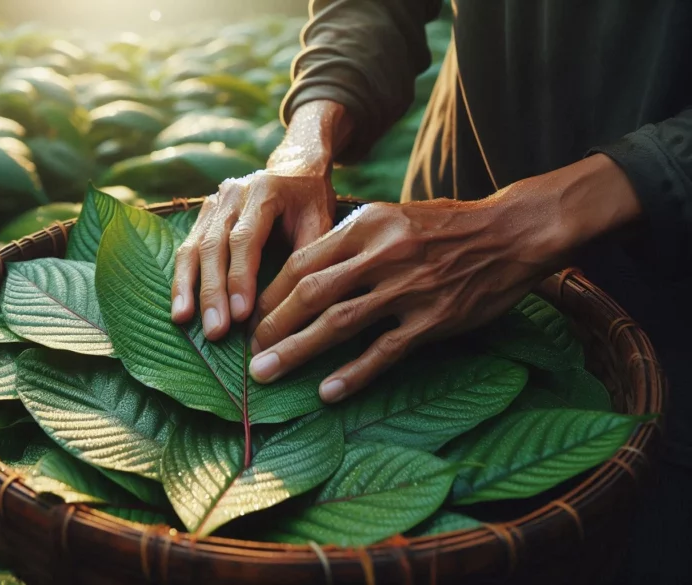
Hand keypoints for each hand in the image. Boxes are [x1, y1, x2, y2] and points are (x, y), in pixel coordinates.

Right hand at [171, 101, 352, 339]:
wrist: (294, 167)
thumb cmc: (311, 200)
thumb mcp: (322, 221)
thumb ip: (309, 255)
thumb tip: (295, 304)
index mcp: (263, 191)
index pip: (245, 239)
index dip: (240, 278)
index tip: (241, 315)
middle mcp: (232, 194)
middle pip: (214, 245)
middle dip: (212, 291)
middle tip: (215, 331)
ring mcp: (213, 202)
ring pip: (194, 248)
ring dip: (188, 287)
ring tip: (184, 320)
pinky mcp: (203, 215)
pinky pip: (188, 249)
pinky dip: (182, 280)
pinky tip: (180, 308)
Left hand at [247, 153, 642, 402]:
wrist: (511, 232)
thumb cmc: (443, 228)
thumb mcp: (390, 217)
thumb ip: (347, 242)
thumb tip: (297, 274)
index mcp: (365, 224)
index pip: (302, 261)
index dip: (269, 293)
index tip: (249, 318)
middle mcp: (382, 253)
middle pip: (311, 293)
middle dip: (272, 326)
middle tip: (248, 354)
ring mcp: (409, 287)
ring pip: (339, 322)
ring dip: (297, 351)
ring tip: (266, 373)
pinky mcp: (435, 319)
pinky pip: (384, 351)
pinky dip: (353, 374)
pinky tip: (327, 393)